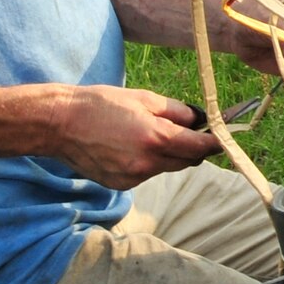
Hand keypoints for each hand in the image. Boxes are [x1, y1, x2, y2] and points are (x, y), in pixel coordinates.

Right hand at [50, 85, 220, 189]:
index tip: (224, 137)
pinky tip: (129, 147)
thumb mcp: (143, 98)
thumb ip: (177, 112)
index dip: (215, 142)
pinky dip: (147, 162)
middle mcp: (147, 163)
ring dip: (168, 155)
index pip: (199, 147)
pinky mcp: (121, 184)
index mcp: (155, 138)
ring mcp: (133, 177)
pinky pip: (146, 174)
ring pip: (166, 168)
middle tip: (191, 132)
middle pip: (187, 161)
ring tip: (147, 135)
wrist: (60, 124)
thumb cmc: (101, 104)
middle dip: (193, 148)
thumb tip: (199, 120)